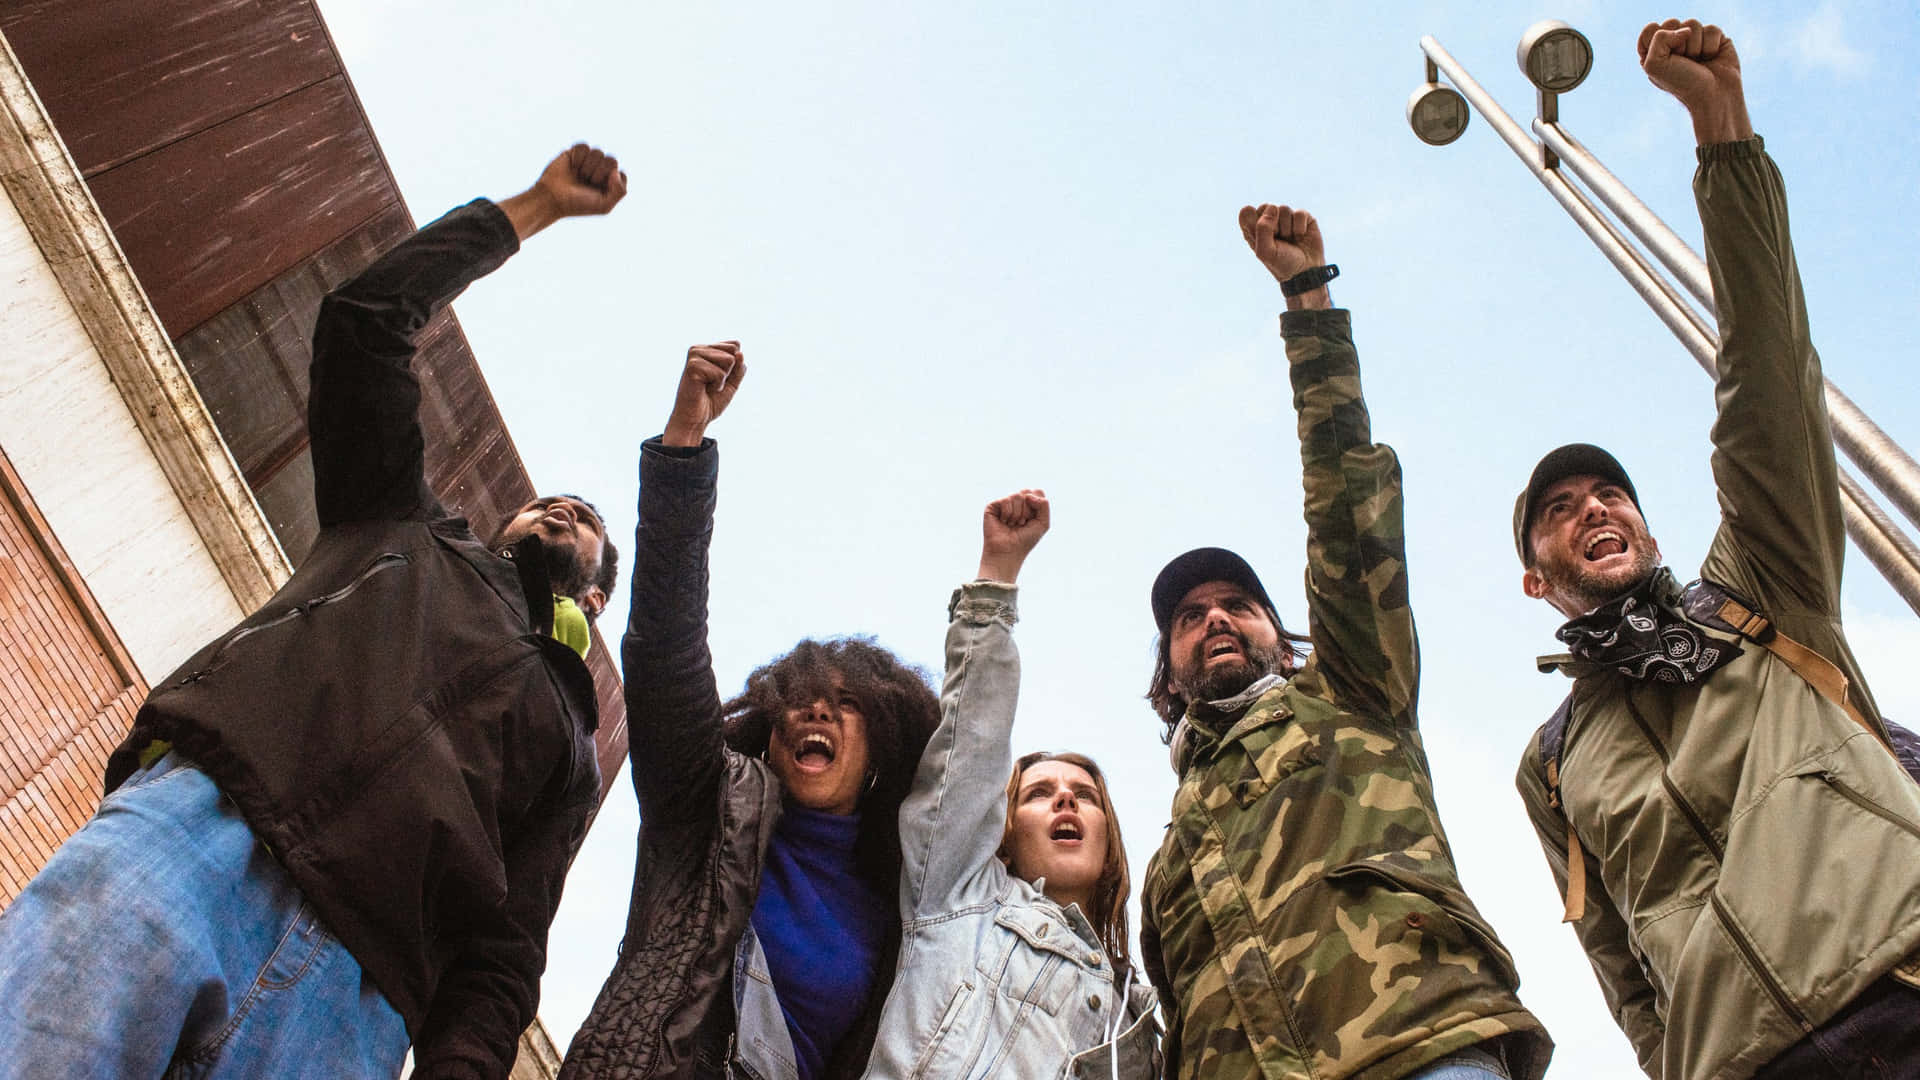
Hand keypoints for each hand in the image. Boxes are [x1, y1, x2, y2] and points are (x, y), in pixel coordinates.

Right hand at [539, 144, 628, 217]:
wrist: (552, 198)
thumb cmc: (578, 205)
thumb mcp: (604, 206)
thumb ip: (620, 191)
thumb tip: (616, 171)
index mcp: (609, 184)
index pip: (621, 174)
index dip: (611, 181)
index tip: (599, 189)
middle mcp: (600, 171)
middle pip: (612, 160)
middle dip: (600, 172)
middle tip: (588, 182)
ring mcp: (587, 161)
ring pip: (598, 152)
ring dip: (588, 166)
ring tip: (579, 175)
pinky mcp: (574, 153)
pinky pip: (584, 146)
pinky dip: (579, 157)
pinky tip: (572, 166)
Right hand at [663, 342, 745, 446]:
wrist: (696, 418)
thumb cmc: (711, 401)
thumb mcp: (732, 382)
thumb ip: (739, 367)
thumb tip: (739, 353)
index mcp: (707, 349)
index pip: (735, 345)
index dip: (734, 366)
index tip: (719, 377)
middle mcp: (699, 348)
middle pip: (734, 351)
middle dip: (729, 371)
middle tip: (712, 382)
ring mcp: (694, 355)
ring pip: (729, 360)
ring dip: (722, 379)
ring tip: (707, 385)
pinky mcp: (692, 366)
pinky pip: (720, 373)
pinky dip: (717, 385)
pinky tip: (703, 389)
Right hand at [977, 489, 1049, 583]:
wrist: (1008, 552)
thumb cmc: (1025, 540)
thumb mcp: (1043, 523)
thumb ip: (1044, 504)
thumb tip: (1027, 495)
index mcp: (1029, 504)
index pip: (1037, 492)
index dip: (1038, 505)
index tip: (1032, 520)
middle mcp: (1016, 502)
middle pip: (1028, 492)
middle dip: (1028, 510)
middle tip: (1022, 523)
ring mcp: (1004, 503)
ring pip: (1017, 495)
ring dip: (1017, 514)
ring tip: (1012, 524)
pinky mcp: (993, 506)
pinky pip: (1006, 500)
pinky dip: (1008, 514)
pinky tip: (1003, 522)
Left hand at [1238, 204, 1329, 309]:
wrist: (1305, 272)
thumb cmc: (1282, 264)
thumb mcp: (1266, 251)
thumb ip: (1262, 229)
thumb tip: (1272, 207)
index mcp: (1254, 229)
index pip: (1246, 212)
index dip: (1253, 221)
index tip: (1259, 234)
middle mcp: (1269, 221)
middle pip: (1266, 207)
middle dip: (1272, 225)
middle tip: (1277, 239)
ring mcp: (1286, 218)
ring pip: (1283, 209)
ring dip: (1287, 228)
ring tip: (1290, 240)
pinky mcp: (1303, 217)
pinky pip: (1299, 212)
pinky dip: (1299, 226)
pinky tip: (1300, 236)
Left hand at [1637, 19, 1751, 143]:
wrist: (1712, 95)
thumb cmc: (1681, 84)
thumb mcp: (1655, 65)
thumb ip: (1658, 38)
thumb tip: (1685, 29)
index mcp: (1654, 50)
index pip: (1650, 28)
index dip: (1658, 42)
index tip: (1665, 59)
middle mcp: (1674, 42)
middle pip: (1671, 22)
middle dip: (1677, 43)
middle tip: (1683, 61)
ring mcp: (1695, 39)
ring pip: (1692, 23)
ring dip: (1695, 46)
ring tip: (1698, 61)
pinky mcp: (1715, 38)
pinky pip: (1711, 28)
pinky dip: (1710, 46)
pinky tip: (1711, 58)